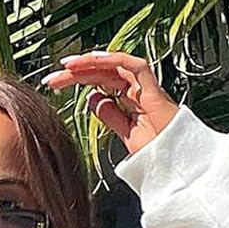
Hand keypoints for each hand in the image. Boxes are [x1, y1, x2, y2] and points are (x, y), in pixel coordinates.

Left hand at [40, 50, 179, 154]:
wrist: (177, 166)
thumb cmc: (158, 154)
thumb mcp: (123, 134)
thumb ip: (109, 115)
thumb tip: (92, 99)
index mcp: (129, 101)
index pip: (98, 83)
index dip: (77, 81)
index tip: (55, 85)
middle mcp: (137, 90)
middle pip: (102, 73)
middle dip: (75, 73)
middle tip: (51, 78)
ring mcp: (145, 89)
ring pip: (114, 66)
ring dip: (89, 63)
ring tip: (66, 66)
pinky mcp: (153, 90)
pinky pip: (133, 66)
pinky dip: (114, 60)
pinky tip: (93, 61)